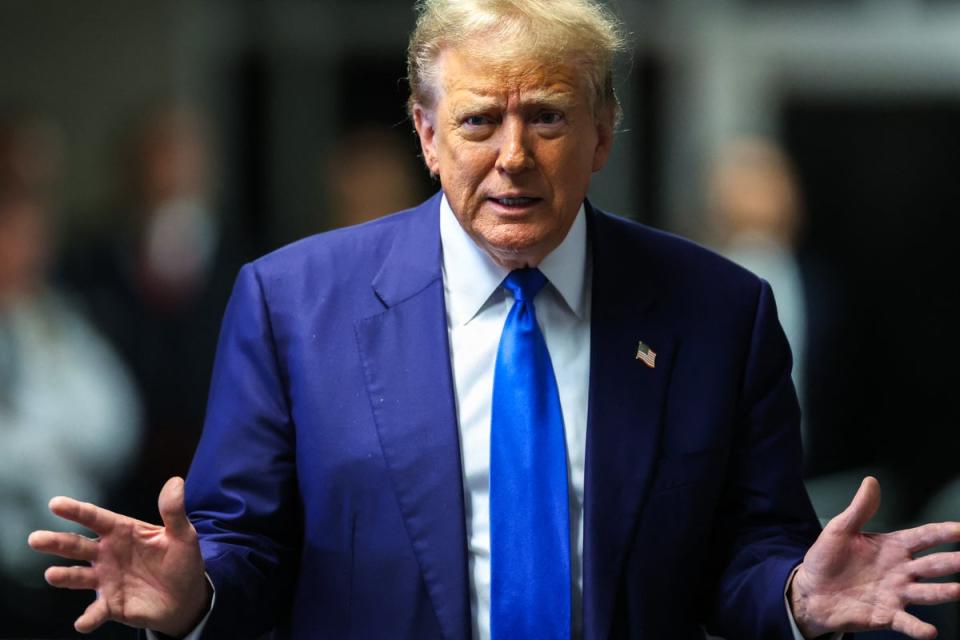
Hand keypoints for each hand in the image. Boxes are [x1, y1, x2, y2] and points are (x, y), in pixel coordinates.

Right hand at [28, 477, 210, 636]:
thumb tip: (175, 482)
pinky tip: (83, 622)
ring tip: (52, 575)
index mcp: (122, 532)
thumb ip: (174, 512)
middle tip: (36, 539)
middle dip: (56, 542)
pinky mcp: (111, 604)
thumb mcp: (183, 535)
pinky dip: (88, 617)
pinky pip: (96, 611)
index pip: (96, 518)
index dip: (76, 511)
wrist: (187, 598)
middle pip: (77, 545)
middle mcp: (107, 554)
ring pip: (78, 577)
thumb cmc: (181, 561)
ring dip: (65, 576)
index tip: (55, 504)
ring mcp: (106, 579)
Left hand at [790, 476, 959, 638]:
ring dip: (944, 592)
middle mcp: (901, 571)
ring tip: (958, 590)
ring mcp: (896, 594)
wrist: (811, 591)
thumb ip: (859, 509)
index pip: (924, 537)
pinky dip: (918, 628)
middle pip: (933, 565)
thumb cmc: (826, 559)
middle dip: (953, 561)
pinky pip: (907, 623)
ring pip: (927, 593)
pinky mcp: (887, 615)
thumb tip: (871, 482)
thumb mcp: (839, 530)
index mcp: (892, 547)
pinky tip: (929, 632)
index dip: (944, 532)